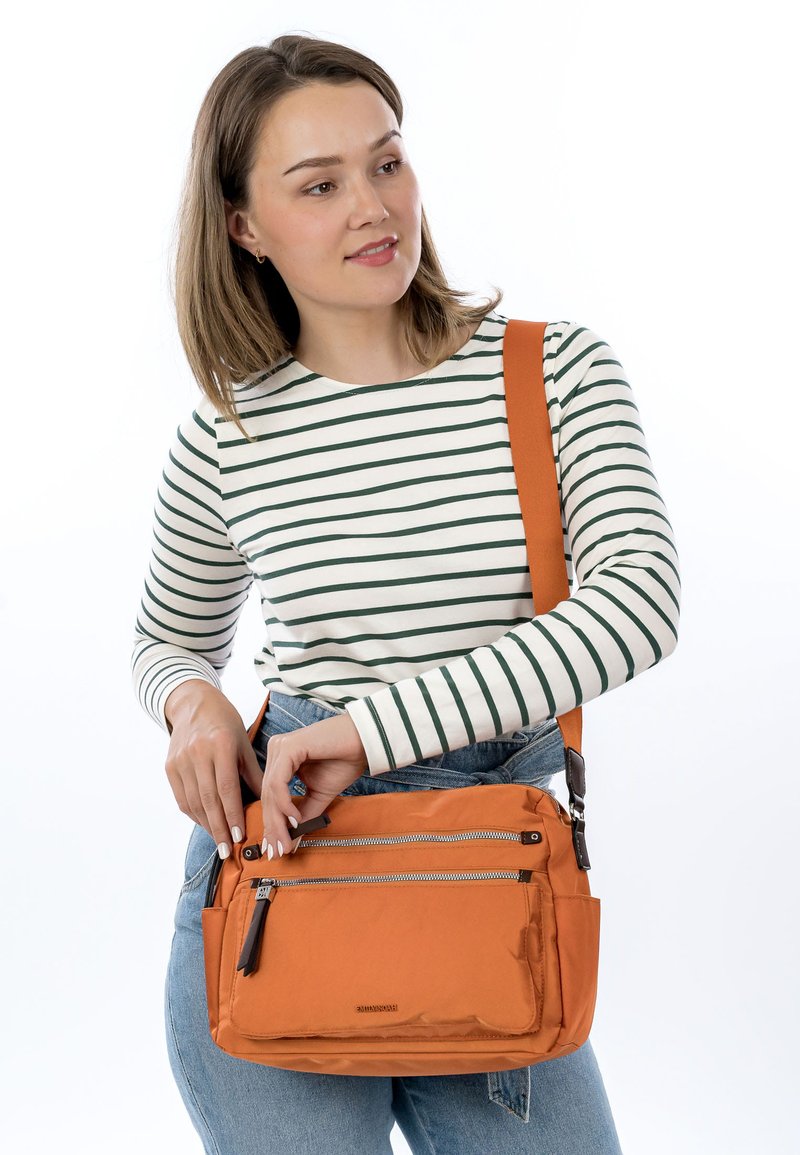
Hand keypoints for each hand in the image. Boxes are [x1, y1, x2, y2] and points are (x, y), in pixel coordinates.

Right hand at [163, 680, 263, 857]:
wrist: (193, 703)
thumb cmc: (225, 723)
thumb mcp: (244, 743)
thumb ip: (255, 774)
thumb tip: (269, 804)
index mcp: (220, 744)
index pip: (226, 787)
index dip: (232, 814)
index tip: (240, 835)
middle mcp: (197, 752)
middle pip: (208, 799)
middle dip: (219, 828)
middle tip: (228, 850)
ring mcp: (180, 760)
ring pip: (192, 801)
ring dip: (206, 825)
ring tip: (219, 841)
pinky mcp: (169, 766)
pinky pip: (182, 797)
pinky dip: (194, 814)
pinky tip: (206, 824)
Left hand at [260, 712, 368, 860]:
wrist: (365, 741)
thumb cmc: (345, 760)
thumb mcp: (320, 794)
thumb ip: (304, 814)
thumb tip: (291, 840)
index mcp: (281, 759)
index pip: (270, 795)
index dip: (272, 824)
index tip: (277, 849)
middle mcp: (276, 750)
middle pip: (267, 795)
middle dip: (273, 827)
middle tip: (278, 852)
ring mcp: (280, 747)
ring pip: (270, 791)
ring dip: (278, 821)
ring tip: (287, 841)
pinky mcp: (288, 747)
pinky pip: (279, 782)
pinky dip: (285, 804)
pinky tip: (295, 819)